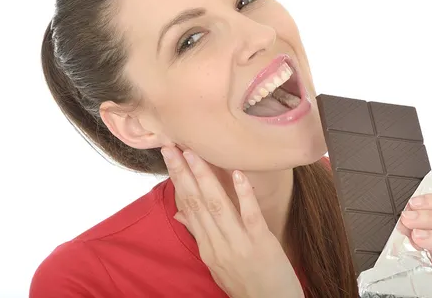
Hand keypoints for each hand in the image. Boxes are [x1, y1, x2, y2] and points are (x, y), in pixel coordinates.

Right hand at [161, 147, 303, 297]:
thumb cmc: (247, 283)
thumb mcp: (217, 264)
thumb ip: (200, 235)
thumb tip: (179, 213)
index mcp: (207, 248)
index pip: (187, 208)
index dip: (177, 181)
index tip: (170, 157)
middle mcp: (217, 245)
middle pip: (196, 204)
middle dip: (183, 174)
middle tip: (171, 147)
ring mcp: (239, 244)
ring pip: (217, 206)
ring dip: (204, 178)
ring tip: (194, 154)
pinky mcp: (261, 243)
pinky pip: (250, 215)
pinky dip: (243, 194)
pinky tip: (237, 174)